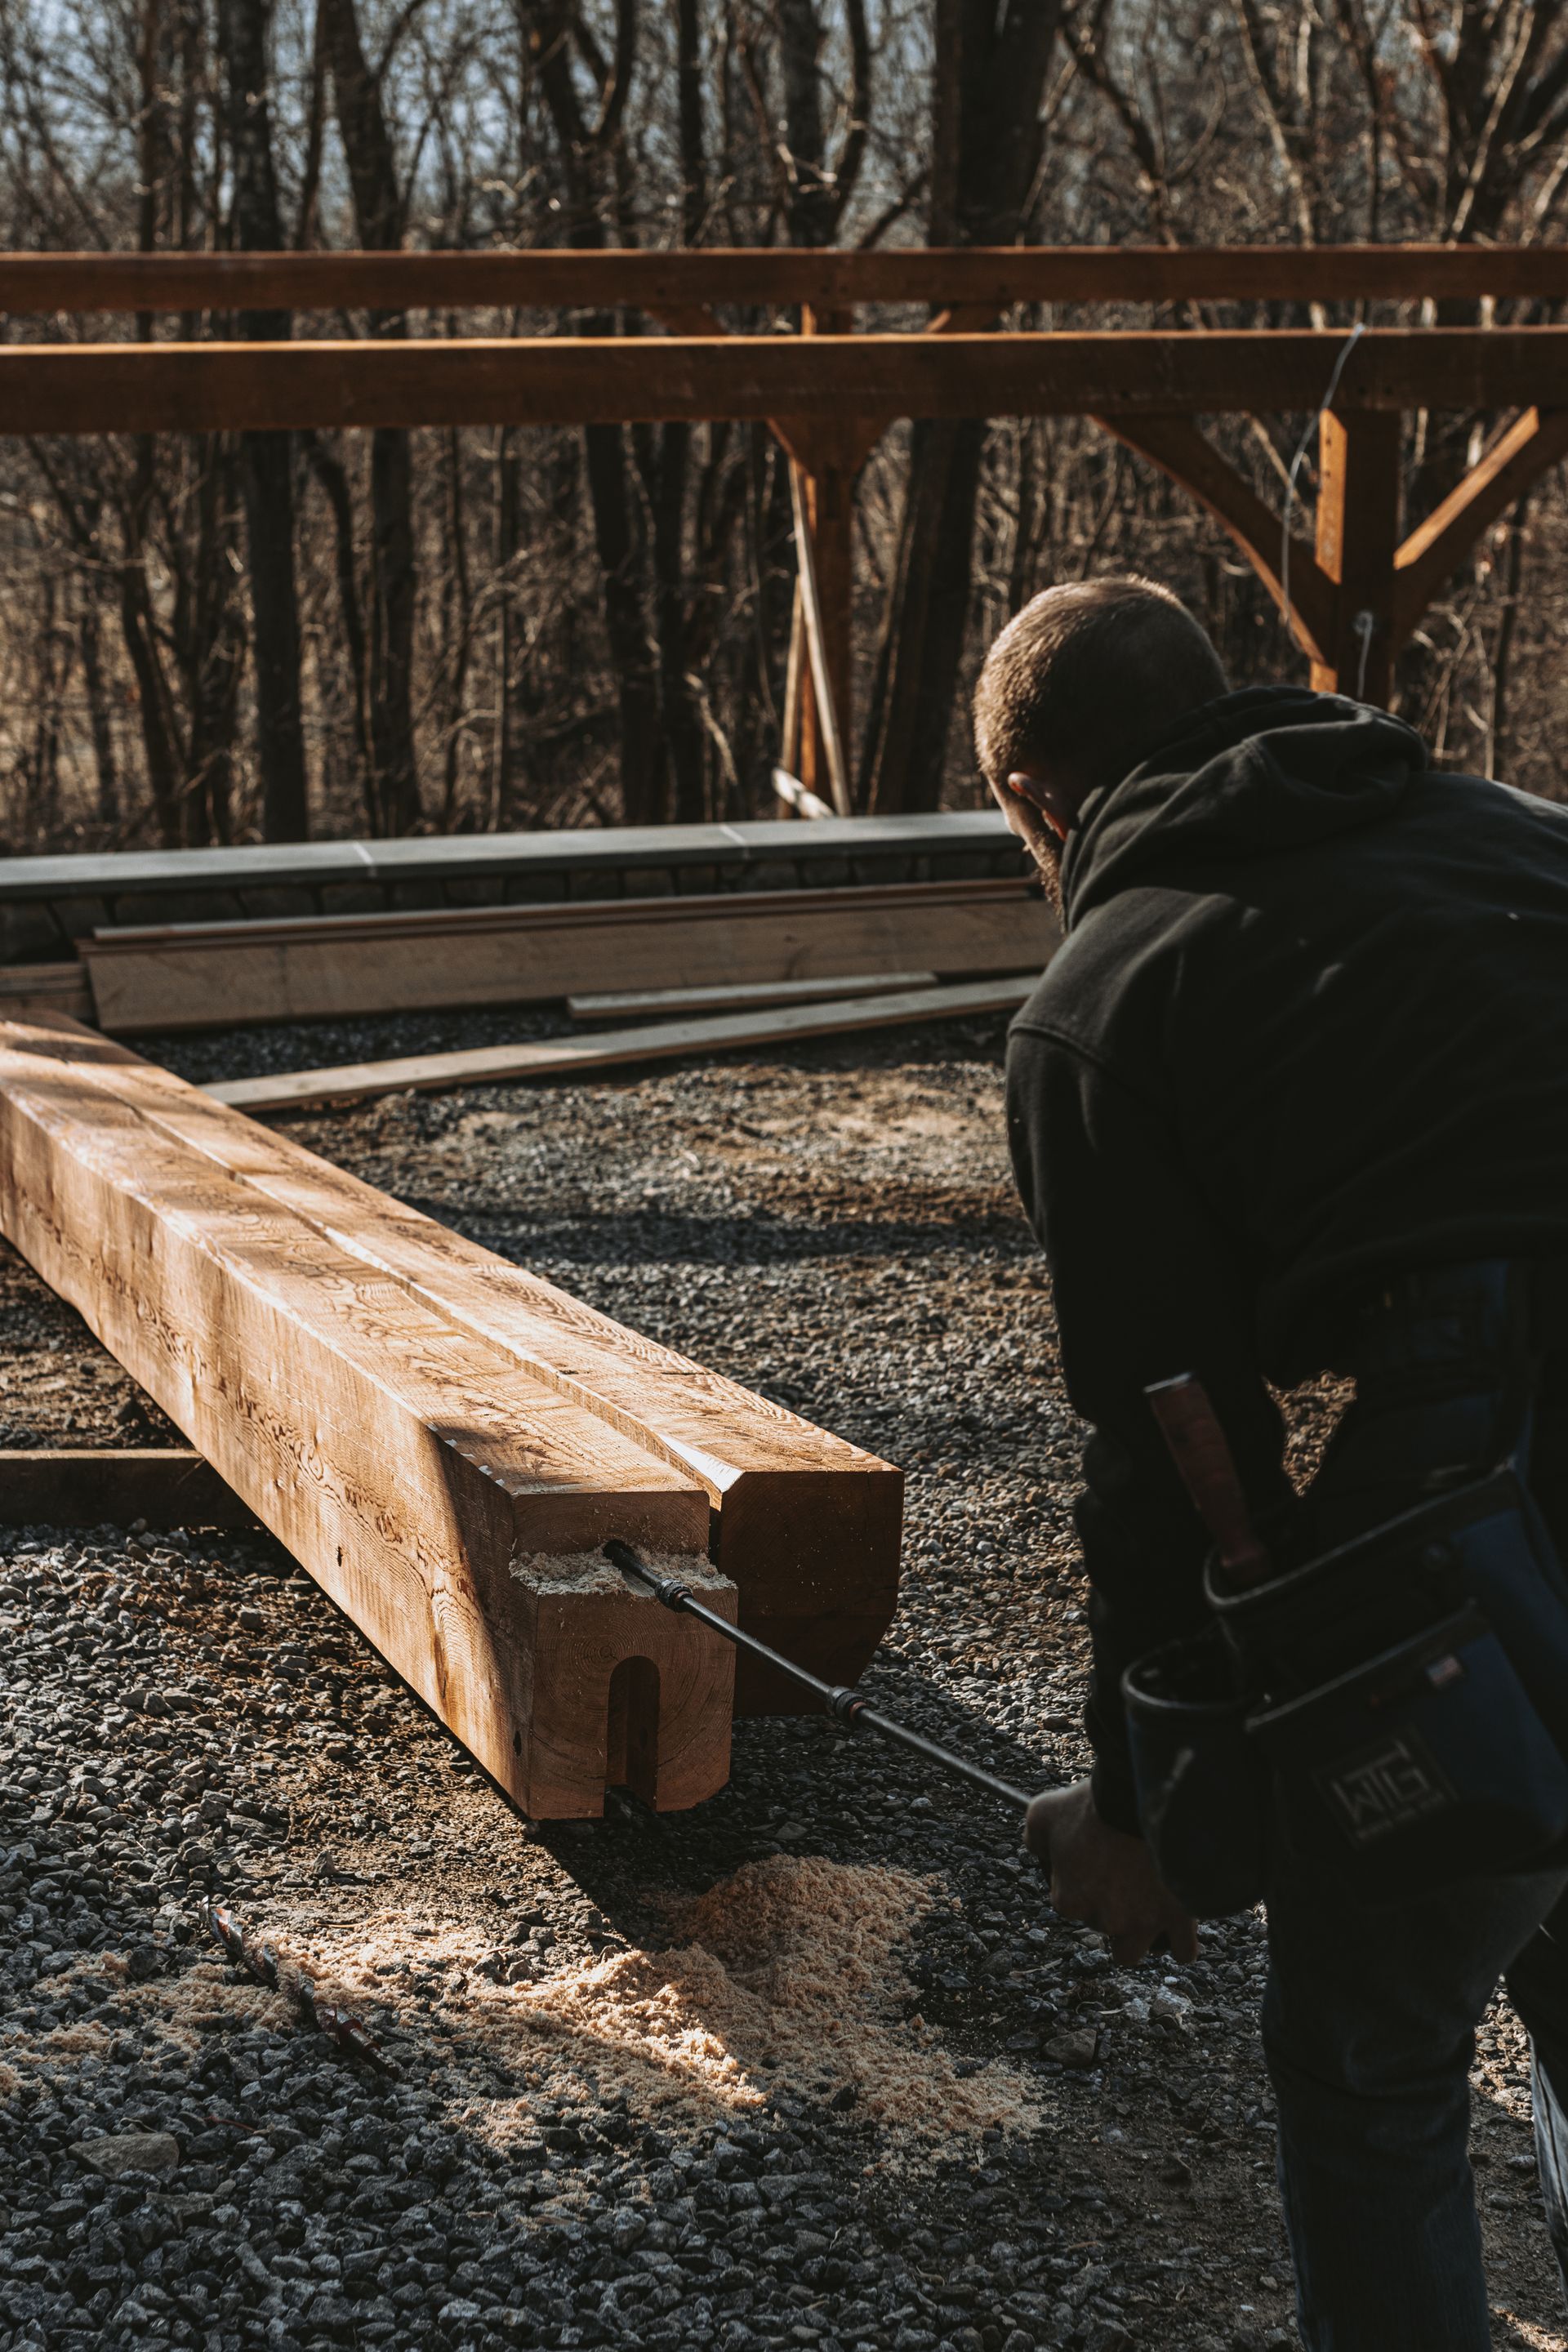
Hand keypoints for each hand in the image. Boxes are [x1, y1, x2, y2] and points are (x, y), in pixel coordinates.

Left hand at [1024, 1778, 1197, 1965]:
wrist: (1143, 1800)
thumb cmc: (1093, 1806)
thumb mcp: (1045, 1812)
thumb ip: (1035, 1838)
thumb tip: (1037, 1849)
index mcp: (1069, 1900)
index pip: (1070, 1904)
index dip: (1080, 1883)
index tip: (1093, 1863)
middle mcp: (1104, 1920)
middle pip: (1101, 1926)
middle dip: (1109, 1907)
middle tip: (1121, 1876)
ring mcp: (1143, 1924)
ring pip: (1132, 1951)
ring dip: (1135, 1935)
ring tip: (1143, 1908)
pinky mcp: (1178, 1919)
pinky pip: (1183, 1950)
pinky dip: (1181, 1942)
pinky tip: (1178, 1921)